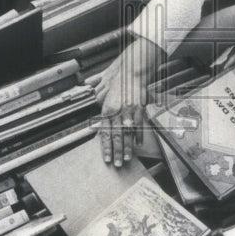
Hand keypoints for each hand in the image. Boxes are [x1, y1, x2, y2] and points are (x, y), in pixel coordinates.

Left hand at [94, 44, 151, 166]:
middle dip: (117, 152)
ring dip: (128, 148)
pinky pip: (139, 125)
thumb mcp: (104, 93)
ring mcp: (129, 112)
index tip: (107, 158)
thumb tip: (94, 119)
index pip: (105, 133)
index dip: (106, 147)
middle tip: (118, 164)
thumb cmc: (118, 81)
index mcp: (107, 110)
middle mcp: (117, 112)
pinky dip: (139, 135)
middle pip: (116, 137)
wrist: (132, 71)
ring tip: (127, 158)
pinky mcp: (139, 109)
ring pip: (127, 134)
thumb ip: (99, 106)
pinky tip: (138, 144)